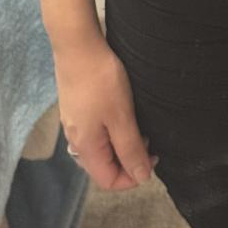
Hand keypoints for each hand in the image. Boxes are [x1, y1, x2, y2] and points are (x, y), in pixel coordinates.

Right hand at [53, 33, 158, 190]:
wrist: (78, 46)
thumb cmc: (101, 81)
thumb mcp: (122, 117)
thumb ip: (131, 149)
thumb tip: (141, 177)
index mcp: (86, 147)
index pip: (108, 181)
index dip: (133, 178)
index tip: (153, 158)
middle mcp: (76, 140)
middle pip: (104, 167)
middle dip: (129, 161)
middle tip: (149, 140)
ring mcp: (75, 124)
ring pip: (101, 149)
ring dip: (123, 145)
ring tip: (139, 127)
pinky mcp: (77, 109)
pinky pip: (97, 133)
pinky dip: (114, 132)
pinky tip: (125, 115)